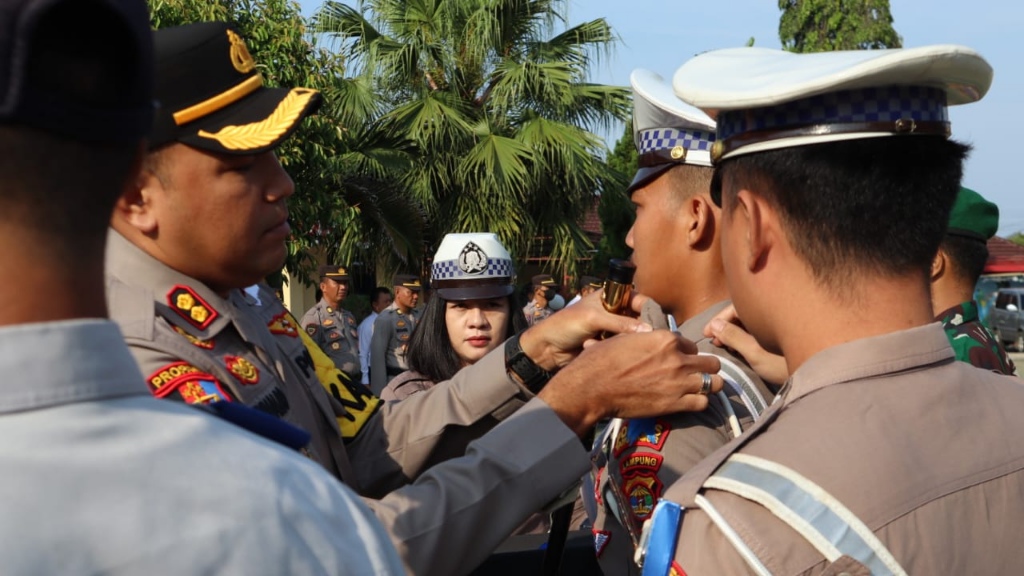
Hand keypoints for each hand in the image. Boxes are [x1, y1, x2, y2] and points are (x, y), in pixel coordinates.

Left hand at [519, 289, 652, 371]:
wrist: (546, 349)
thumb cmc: (566, 325)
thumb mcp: (593, 319)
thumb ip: (621, 323)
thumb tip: (649, 329)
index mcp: (610, 297)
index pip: (637, 299)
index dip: (649, 308)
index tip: (658, 321)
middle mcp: (614, 312)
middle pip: (639, 318)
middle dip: (643, 328)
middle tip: (651, 339)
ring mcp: (612, 330)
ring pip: (632, 336)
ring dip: (631, 341)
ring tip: (632, 348)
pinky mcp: (609, 346)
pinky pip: (623, 348)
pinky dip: (621, 351)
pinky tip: (619, 355)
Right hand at [538, 331, 723, 436]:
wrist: (591, 387)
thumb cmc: (600, 361)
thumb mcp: (623, 339)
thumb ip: (644, 338)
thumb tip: (644, 336)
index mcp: (665, 339)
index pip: (691, 345)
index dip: (685, 354)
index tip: (678, 361)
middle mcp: (677, 358)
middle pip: (710, 362)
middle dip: (704, 368)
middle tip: (694, 375)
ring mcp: (678, 382)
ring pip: (714, 383)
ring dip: (707, 386)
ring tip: (697, 390)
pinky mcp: (674, 404)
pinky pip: (703, 403)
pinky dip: (699, 402)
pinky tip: (688, 402)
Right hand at [704, 304, 788, 385]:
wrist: (822, 374)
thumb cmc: (787, 363)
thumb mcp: (755, 353)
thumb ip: (733, 337)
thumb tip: (714, 325)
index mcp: (767, 307)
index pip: (736, 305)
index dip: (718, 319)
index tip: (705, 334)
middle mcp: (775, 306)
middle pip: (744, 310)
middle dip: (726, 325)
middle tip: (714, 341)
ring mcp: (782, 317)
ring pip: (753, 318)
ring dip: (736, 329)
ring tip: (724, 344)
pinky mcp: (788, 328)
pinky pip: (762, 324)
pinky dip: (748, 332)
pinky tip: (741, 344)